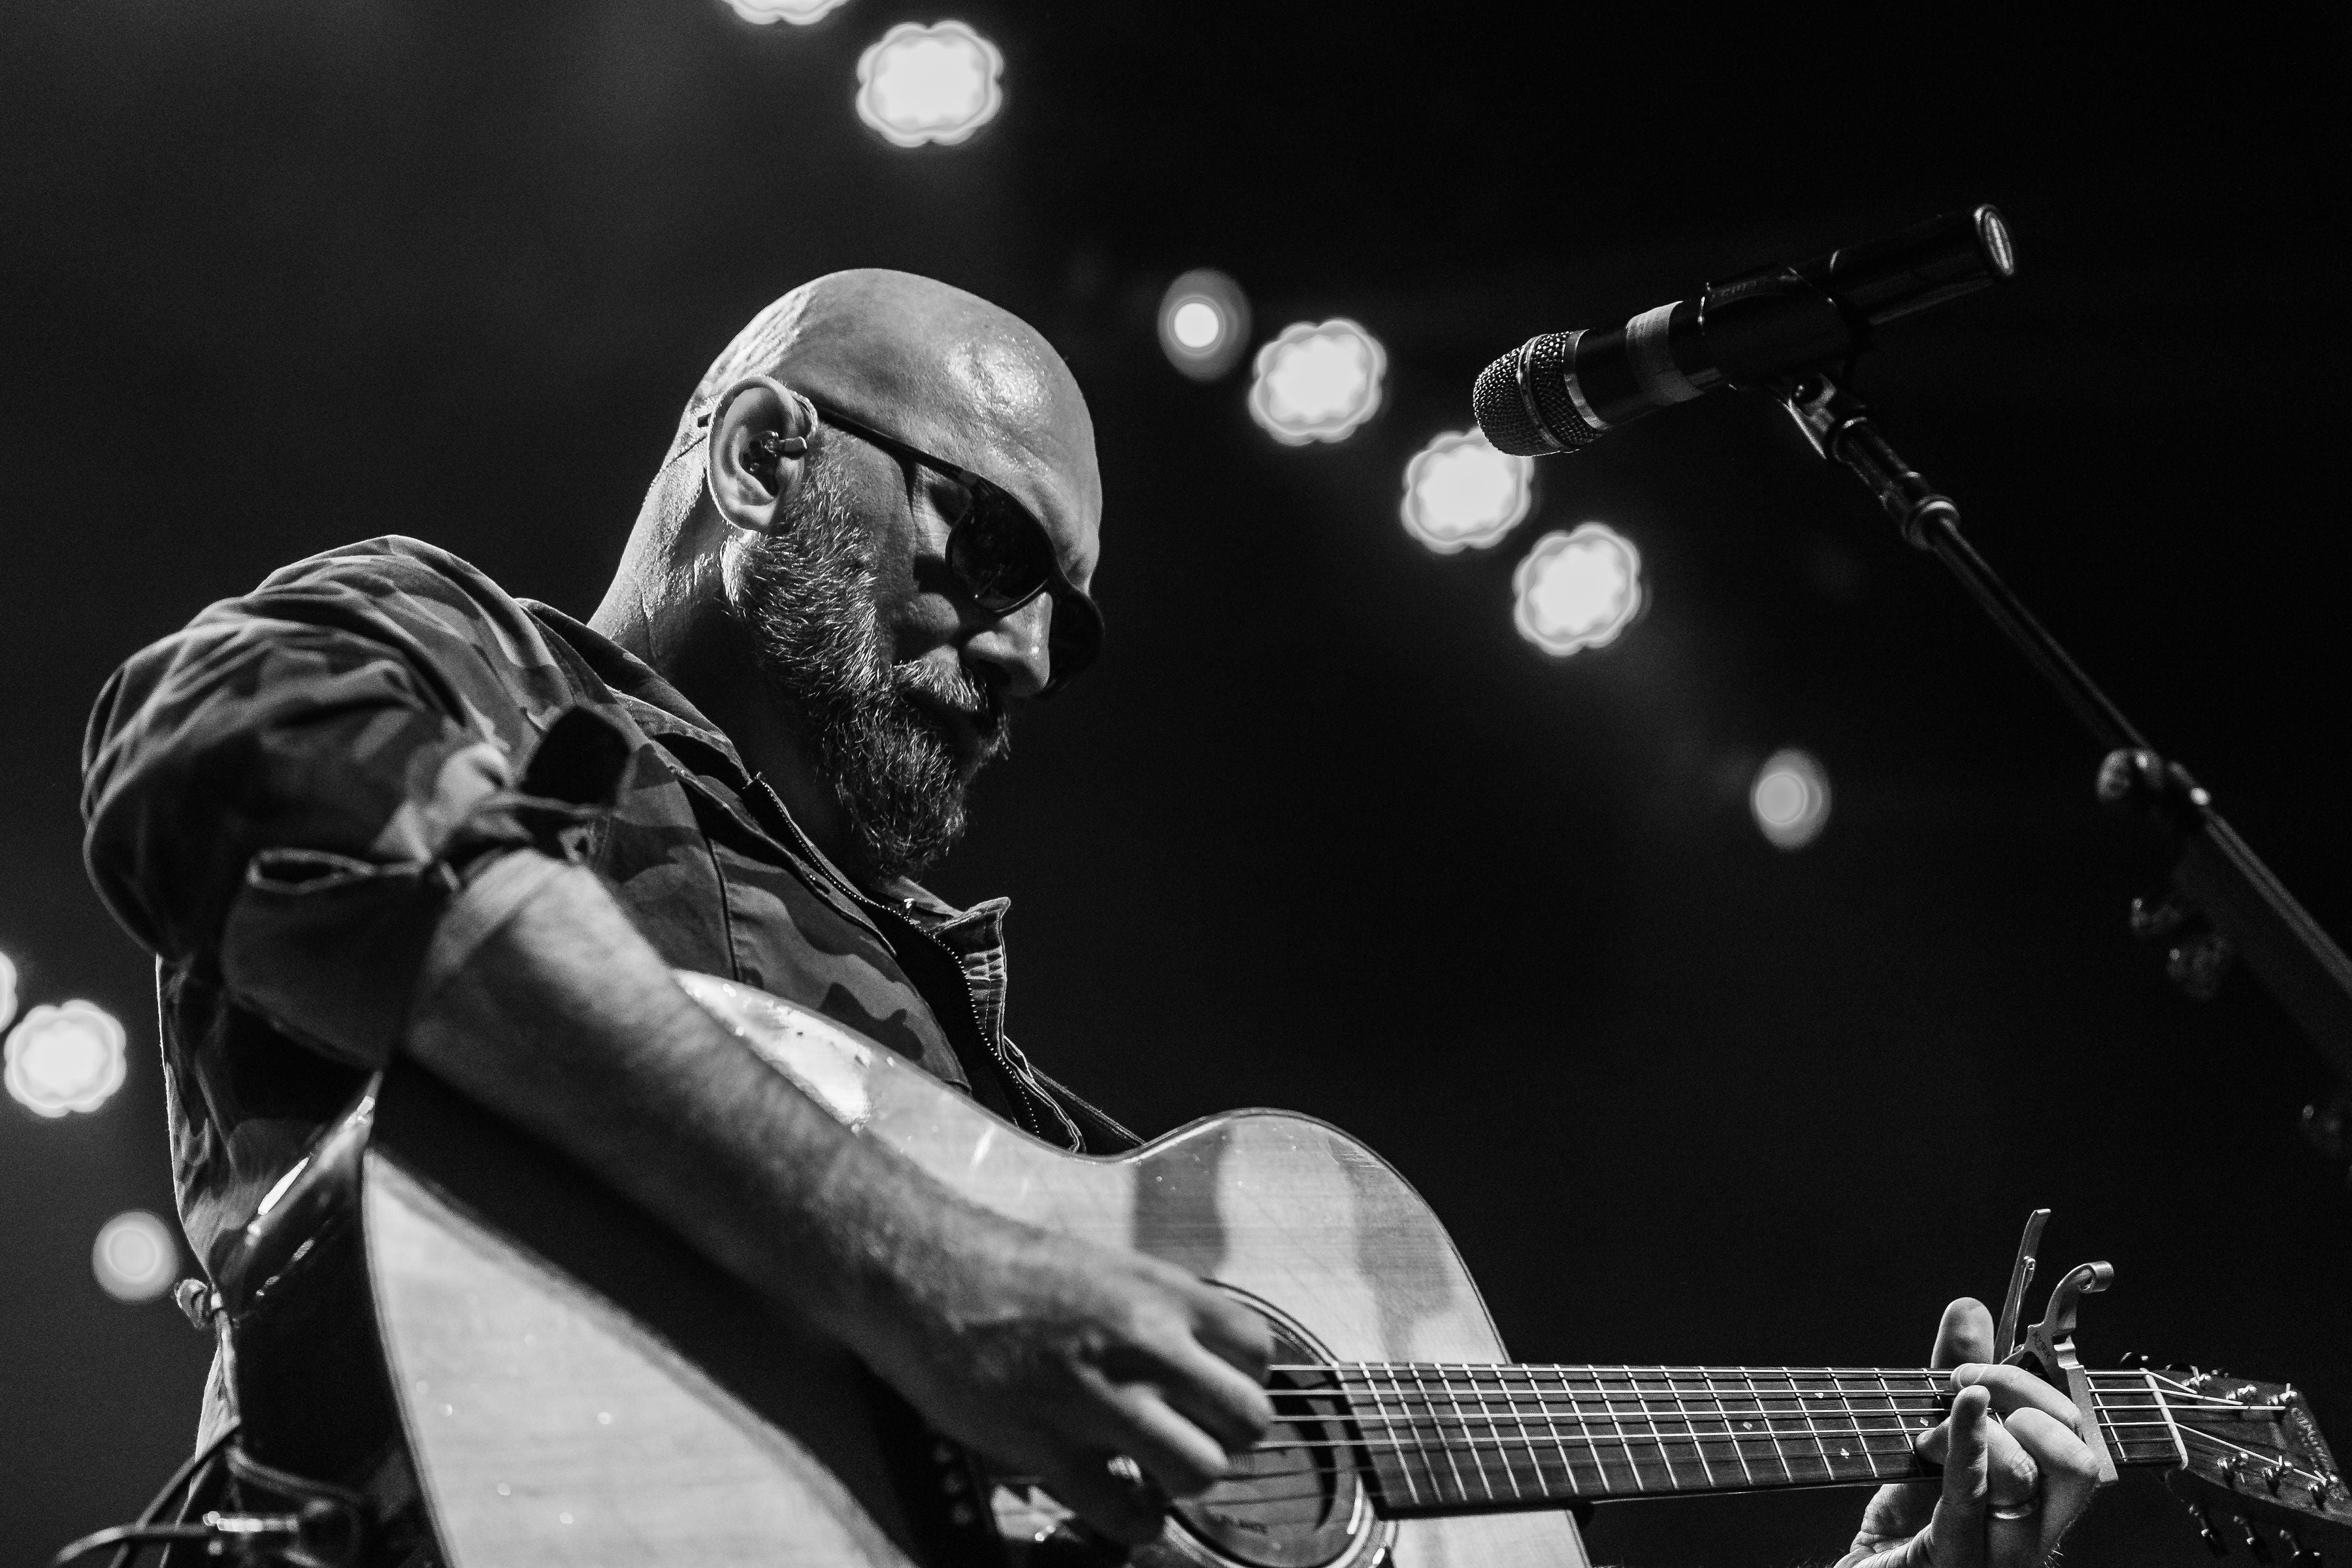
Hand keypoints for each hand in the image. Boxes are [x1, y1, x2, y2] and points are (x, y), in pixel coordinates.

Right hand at [859, 1203, 1273, 1544]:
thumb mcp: (1106, 1268)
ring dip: (1182, 1480)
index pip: (1258, 1351)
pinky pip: (1127, 1515)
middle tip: (1190, 1436)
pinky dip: (1133, 1521)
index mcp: (1160, 1292)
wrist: (923, 1272)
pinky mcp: (1049, 1449)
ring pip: (1202, 1471)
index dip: (1240, 1380)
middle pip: (1247, 1418)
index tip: (1212, 1392)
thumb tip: (1204, 1361)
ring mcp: (1097, 1399)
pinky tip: (1117, 1501)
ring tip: (1153, 1470)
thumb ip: (1162, 1312)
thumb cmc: (1008, 1268)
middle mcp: (1142, 1343)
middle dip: (1224, 1437)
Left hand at [1834, 1298, 2105, 1567]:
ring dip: (1980, 1426)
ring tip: (1933, 1428)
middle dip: (2026, 1396)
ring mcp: (2006, 1557)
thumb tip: (1969, 1309)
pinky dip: (1967, 1441)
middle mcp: (2038, 1534)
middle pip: (2078, 1457)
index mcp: (2042, 1504)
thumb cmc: (1901, 1524)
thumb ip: (1952, 1376)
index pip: (2079, 1438)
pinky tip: (1959, 1406)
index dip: (2037, 1386)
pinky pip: (1975, 1493)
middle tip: (1968, 1383)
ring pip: (2032, 1474)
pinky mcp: (1961, 1562)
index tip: (1976, 1367)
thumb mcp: (1929, 1439)